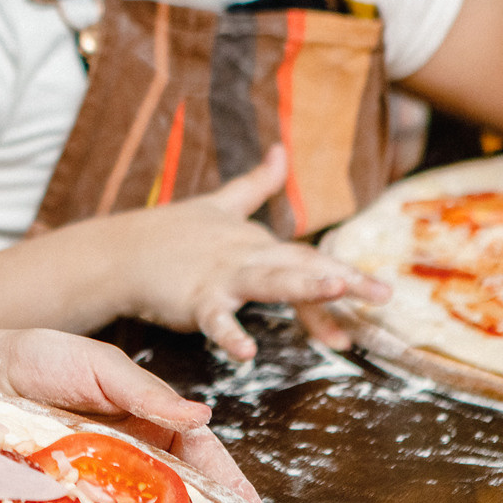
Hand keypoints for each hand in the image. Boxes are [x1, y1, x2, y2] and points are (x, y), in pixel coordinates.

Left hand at [0, 323, 263, 502]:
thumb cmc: (40, 357)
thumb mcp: (99, 364)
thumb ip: (145, 390)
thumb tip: (202, 417)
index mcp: (147, 421)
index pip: (200, 454)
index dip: (228, 483)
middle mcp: (128, 456)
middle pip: (179, 494)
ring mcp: (96, 480)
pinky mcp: (63, 498)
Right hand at [106, 149, 388, 361]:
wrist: (119, 251)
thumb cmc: (171, 234)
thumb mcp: (220, 204)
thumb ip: (257, 183)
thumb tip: (282, 149)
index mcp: (258, 241)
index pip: (309, 260)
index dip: (343, 280)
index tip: (378, 299)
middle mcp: (247, 254)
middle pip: (303, 265)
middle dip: (345, 279)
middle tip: (383, 294)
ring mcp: (221, 274)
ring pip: (269, 280)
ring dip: (303, 286)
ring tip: (336, 291)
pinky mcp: (194, 297)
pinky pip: (216, 318)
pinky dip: (230, 333)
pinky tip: (246, 353)